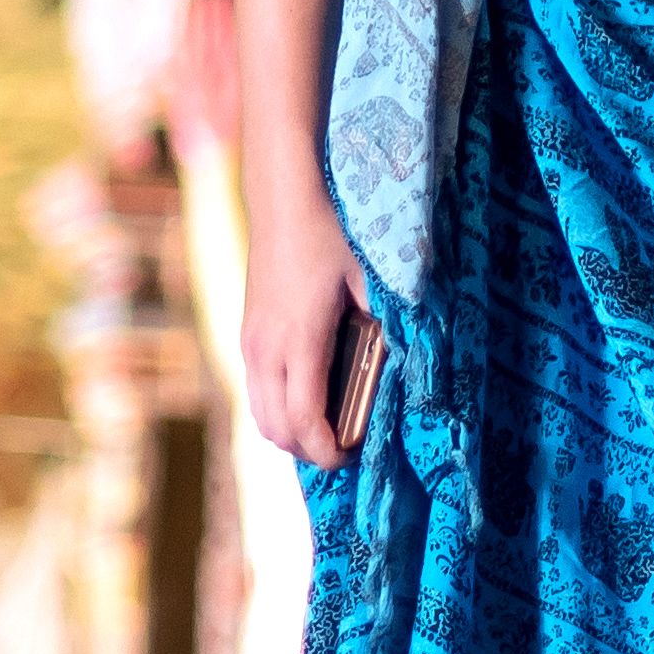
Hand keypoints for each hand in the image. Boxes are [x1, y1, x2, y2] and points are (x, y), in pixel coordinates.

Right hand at [239, 180, 378, 470]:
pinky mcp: (246, 331)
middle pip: (275, 429)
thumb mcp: (370, 280)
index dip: (327, 451)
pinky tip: (308, 395)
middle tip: (346, 448)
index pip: (304, 421)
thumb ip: (385, 328)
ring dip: (289, 431)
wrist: (283, 195)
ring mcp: (250, 340)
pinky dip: (277, 408)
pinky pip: (255, 389)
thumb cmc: (332, 233)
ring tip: (328, 428)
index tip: (352, 458)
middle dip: (308, 449)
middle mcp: (264, 349)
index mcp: (299, 342)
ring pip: (259, 413)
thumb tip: (407, 369)